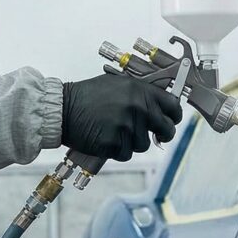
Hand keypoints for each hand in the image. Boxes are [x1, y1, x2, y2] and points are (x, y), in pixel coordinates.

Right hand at [62, 73, 182, 161]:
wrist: (62, 109)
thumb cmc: (88, 95)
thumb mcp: (118, 83)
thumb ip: (141, 92)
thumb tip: (163, 103)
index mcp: (140, 91)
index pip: (173, 106)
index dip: (175, 115)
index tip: (172, 120)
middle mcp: (137, 108)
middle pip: (166, 129)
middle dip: (163, 134)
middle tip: (157, 136)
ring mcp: (126, 127)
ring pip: (143, 144)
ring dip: (133, 142)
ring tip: (116, 131)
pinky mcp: (114, 144)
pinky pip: (126, 154)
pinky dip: (118, 150)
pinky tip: (106, 138)